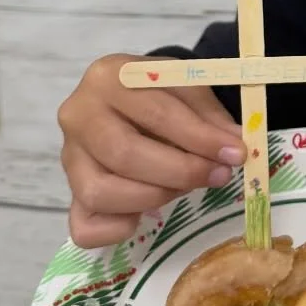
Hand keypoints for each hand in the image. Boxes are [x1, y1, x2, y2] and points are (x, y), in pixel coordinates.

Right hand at [59, 54, 241, 247]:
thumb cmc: (160, 93)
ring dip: (154, 197)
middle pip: (124, 154)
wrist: (130, 99)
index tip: (235, 154)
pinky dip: (117, 229)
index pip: (155, 113)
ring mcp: (69, 157)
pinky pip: (85, 226)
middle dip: (180, 171)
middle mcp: (78, 115)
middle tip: (218, 175)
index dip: (199, 138)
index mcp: (108, 77)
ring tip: (185, 187)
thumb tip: (235, 147)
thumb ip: (210, 117)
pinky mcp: (70, 194)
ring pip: (101, 192)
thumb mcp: (188, 88)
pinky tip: (144, 217)